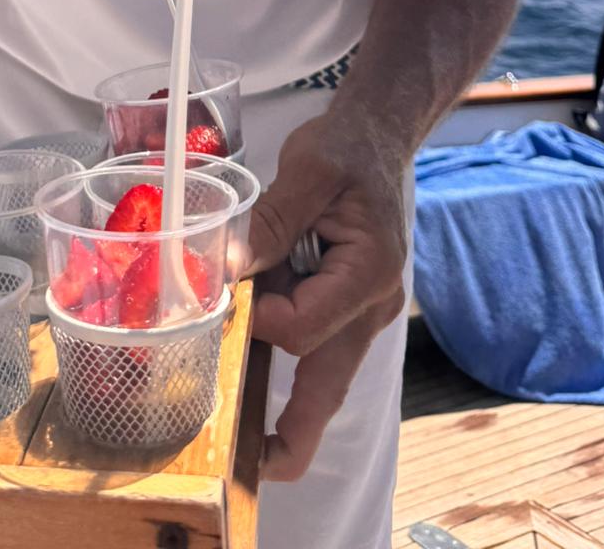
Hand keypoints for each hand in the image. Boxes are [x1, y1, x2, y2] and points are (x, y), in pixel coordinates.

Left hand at [243, 114, 408, 481]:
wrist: (377, 136)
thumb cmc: (345, 148)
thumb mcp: (307, 170)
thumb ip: (269, 221)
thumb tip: (226, 266)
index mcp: (369, 272)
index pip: (307, 327)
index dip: (261, 320)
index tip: (231, 295)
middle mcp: (371, 304)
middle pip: (330, 382)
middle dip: (297, 430)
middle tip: (261, 466)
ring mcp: (361, 311)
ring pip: (323, 373)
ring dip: (284, 392)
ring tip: (245, 430)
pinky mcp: (345, 307)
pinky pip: (314, 345)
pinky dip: (283, 355)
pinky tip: (251, 351)